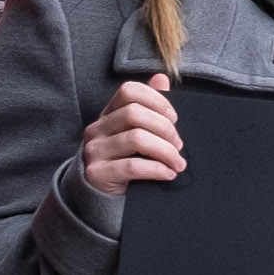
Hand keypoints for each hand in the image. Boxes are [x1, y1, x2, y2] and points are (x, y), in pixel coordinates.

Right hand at [79, 75, 182, 196]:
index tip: (174, 119)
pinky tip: (168, 174)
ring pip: (136, 139)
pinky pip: (132, 166)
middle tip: (179, 145)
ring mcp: (94, 151)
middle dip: (164, 128)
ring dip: (165, 151)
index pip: (129, 91)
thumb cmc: (125, 161)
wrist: (101, 196)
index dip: (156, 100)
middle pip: (134, 114)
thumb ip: (149, 107)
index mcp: (107, 114)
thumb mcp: (136, 133)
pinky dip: (157, 169)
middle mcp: (97, 129)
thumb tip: (161, 78)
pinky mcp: (97, 173)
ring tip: (178, 163)